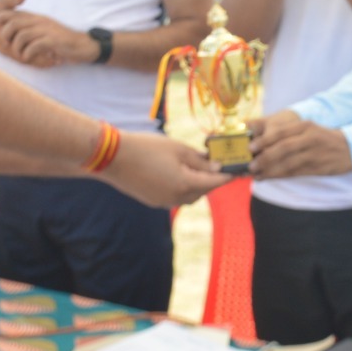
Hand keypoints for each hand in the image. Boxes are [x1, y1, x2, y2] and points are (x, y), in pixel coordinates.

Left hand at [0, 6, 98, 67]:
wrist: (84, 46)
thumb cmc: (64, 42)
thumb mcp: (47, 32)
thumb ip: (34, 30)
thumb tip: (18, 33)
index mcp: (38, 18)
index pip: (15, 13)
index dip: (2, 17)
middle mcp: (41, 22)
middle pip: (15, 23)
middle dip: (6, 34)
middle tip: (7, 45)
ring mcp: (47, 31)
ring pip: (22, 35)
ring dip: (17, 47)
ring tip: (19, 54)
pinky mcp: (53, 41)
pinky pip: (34, 45)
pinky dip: (28, 53)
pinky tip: (28, 58)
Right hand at [101, 131, 229, 206]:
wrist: (113, 158)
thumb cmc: (146, 148)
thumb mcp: (178, 149)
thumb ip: (200, 160)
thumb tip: (217, 168)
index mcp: (185, 184)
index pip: (215, 182)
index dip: (228, 176)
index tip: (239, 171)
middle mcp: (176, 198)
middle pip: (204, 191)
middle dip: (212, 179)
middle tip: (217, 164)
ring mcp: (164, 202)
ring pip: (190, 196)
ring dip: (197, 184)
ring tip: (198, 167)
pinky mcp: (153, 201)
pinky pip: (176, 197)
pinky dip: (183, 187)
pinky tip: (179, 173)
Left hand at [248, 111, 351, 177]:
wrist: (350, 148)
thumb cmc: (323, 138)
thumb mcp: (308, 129)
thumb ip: (288, 134)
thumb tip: (262, 140)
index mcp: (305, 126)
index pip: (281, 132)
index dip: (264, 140)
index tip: (250, 147)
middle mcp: (309, 138)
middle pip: (283, 148)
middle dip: (265, 157)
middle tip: (251, 164)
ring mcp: (314, 154)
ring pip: (288, 163)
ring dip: (270, 170)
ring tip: (257, 174)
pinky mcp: (317, 167)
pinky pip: (295, 173)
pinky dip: (280, 176)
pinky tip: (269, 177)